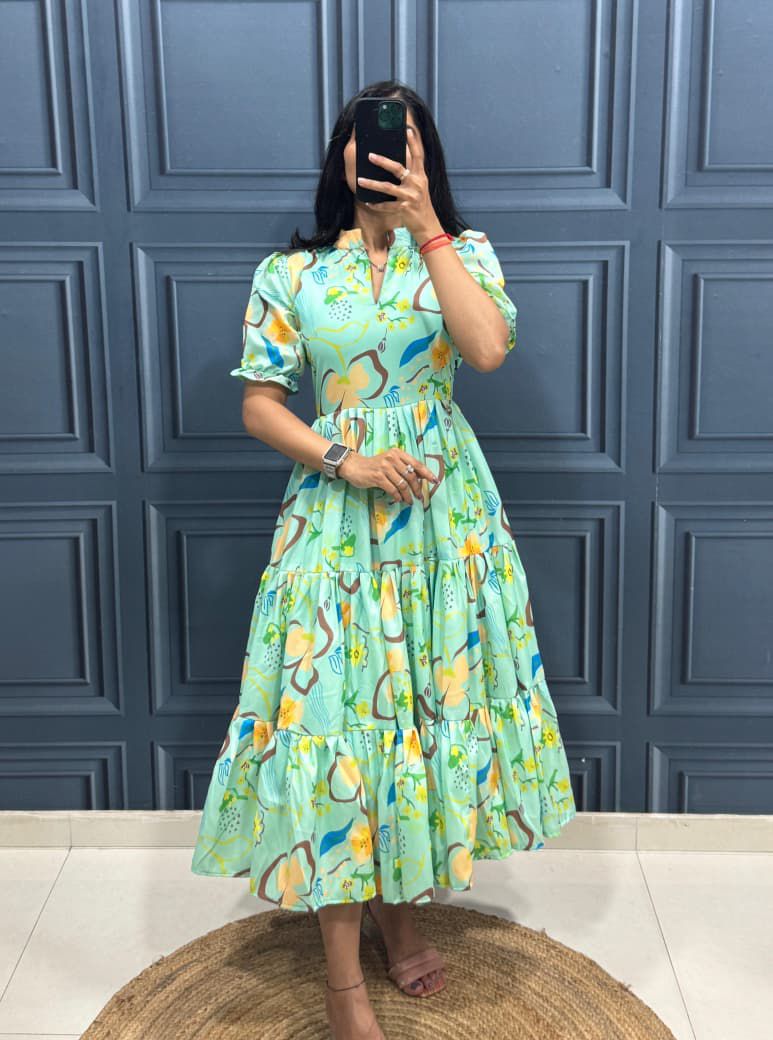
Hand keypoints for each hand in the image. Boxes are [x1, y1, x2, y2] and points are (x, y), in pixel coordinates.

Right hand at [338, 447, 438, 502]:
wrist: (354, 466)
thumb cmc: (374, 466)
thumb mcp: (390, 462)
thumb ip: (403, 467)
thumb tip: (421, 479)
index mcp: (397, 453)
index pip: (416, 464)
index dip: (427, 473)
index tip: (435, 481)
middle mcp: (392, 458)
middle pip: (411, 476)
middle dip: (417, 488)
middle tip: (419, 497)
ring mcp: (384, 467)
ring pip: (402, 484)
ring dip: (408, 495)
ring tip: (409, 501)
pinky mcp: (377, 476)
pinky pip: (392, 489)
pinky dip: (397, 496)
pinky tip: (398, 499)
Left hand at [356, 126, 441, 242]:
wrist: (428, 226)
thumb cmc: (421, 206)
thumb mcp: (419, 188)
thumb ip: (410, 176)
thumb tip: (395, 164)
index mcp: (421, 176)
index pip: (418, 155)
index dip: (414, 142)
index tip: (408, 129)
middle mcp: (417, 184)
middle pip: (398, 168)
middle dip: (382, 161)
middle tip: (370, 155)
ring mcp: (410, 196)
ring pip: (387, 187)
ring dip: (372, 184)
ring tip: (360, 180)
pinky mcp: (404, 208)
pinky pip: (386, 205)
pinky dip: (376, 204)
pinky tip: (368, 201)